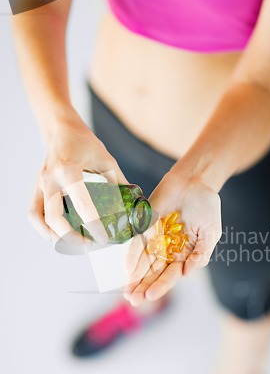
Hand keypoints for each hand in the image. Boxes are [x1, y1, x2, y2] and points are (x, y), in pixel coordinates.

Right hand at [28, 111, 128, 245]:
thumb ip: (118, 183)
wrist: (60, 129)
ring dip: (53, 235)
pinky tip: (58, 234)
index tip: (103, 238)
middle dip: (70, 237)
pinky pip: (34, 213)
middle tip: (88, 244)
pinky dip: (43, 227)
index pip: (82, 204)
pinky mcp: (37, 188)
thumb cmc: (84, 142)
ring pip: (39, 218)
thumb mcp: (106, 160)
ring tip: (73, 243)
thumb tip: (132, 205)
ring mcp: (40, 184)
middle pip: (53, 217)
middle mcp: (51, 180)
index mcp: (69, 171)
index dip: (94, 225)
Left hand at [123, 170, 221, 304]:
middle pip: (154, 272)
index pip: (170, 274)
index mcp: (184, 254)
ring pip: (143, 261)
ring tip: (127, 292)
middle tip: (133, 300)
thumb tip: (187, 274)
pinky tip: (128, 269)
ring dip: (135, 277)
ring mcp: (156, 237)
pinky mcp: (146, 224)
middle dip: (143, 287)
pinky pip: (138, 242)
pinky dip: (132, 255)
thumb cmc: (207, 207)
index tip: (150, 296)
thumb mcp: (211, 234)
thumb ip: (201, 255)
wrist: (195, 181)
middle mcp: (168, 249)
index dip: (160, 286)